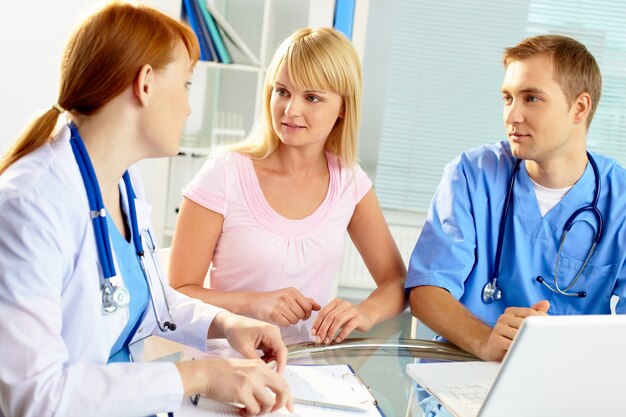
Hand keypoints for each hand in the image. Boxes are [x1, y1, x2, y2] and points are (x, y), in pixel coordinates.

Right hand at [176, 358, 292, 415]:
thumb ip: (260, 376)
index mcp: (260, 365)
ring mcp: (250, 382)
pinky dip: (249, 413)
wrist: (206, 372)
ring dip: (261, 411)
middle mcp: (258, 372)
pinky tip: (242, 410)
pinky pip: (254, 409)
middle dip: (281, 404)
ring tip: (251, 410)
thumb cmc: (221, 371)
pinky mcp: (242, 392)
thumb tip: (271, 392)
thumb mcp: (245, 367)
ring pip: (269, 403)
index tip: (289, 405)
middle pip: (282, 390)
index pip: (282, 380)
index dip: (288, 396)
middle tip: (274, 410)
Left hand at [218, 312, 287, 372]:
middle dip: (273, 363)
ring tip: (257, 364)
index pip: (281, 350)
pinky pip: (270, 351)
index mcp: (270, 331)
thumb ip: (256, 361)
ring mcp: (271, 335)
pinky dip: (265, 357)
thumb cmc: (235, 331)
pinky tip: (256, 359)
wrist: (229, 324)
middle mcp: (273, 332)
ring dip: (268, 361)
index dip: (281, 364)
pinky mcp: (267, 338)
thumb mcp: (244, 348)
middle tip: (263, 372)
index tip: (277, 375)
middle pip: (279, 352)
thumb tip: (264, 372)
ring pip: (275, 353)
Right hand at [248, 288, 320, 326]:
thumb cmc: (274, 299)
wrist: (256, 301)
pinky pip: (287, 323)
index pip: (308, 306)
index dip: (308, 313)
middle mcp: (287, 296)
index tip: (303, 315)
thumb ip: (305, 301)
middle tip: (292, 316)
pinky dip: (285, 324)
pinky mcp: (274, 313)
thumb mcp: (290, 296)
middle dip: (299, 318)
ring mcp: (280, 305)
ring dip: (292, 321)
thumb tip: (318, 307)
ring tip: (285, 316)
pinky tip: (280, 319)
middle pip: (302, 314)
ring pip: (295, 320)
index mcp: (293, 291)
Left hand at [311, 298, 373, 343]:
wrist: (368, 314)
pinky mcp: (359, 318)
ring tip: (327, 340)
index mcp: (336, 302)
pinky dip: (342, 334)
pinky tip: (338, 339)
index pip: (323, 312)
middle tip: (319, 339)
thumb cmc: (350, 316)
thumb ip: (328, 321)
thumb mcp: (338, 315)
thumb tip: (316, 332)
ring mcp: (352, 311)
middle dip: (322, 329)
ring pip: (338, 320)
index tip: (313, 333)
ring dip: (331, 332)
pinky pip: (349, 326)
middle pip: (329, 317)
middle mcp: (344, 304)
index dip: (317, 323)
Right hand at [479, 300, 549, 360]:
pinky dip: (520, 349)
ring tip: (534, 347)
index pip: (531, 313)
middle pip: (526, 323)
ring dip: (528, 342)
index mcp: (511, 311)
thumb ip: (534, 313)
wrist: (491, 349)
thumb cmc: (510, 337)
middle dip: (536, 332)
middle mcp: (504, 317)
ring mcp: (498, 328)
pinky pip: (512, 344)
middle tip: (544, 341)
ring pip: (520, 334)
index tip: (548, 331)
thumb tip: (545, 303)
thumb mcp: (523, 324)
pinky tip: (524, 351)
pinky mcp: (495, 339)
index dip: (542, 322)